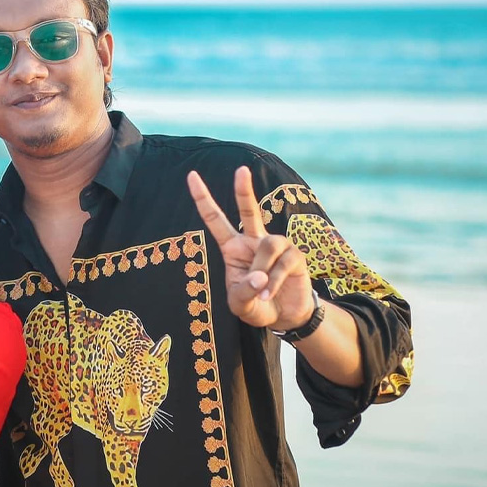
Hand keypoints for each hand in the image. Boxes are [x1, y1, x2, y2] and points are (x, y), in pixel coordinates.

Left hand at [187, 166, 314, 330]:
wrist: (283, 316)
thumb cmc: (256, 305)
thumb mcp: (240, 304)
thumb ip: (244, 292)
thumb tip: (259, 277)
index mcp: (233, 248)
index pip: (215, 220)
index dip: (203, 199)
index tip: (192, 175)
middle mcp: (254, 241)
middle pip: (248, 210)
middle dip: (244, 190)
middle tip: (241, 170)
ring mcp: (276, 246)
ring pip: (268, 244)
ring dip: (263, 269)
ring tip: (262, 291)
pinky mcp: (295, 255)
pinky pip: (284, 262)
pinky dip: (274, 281)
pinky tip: (269, 294)